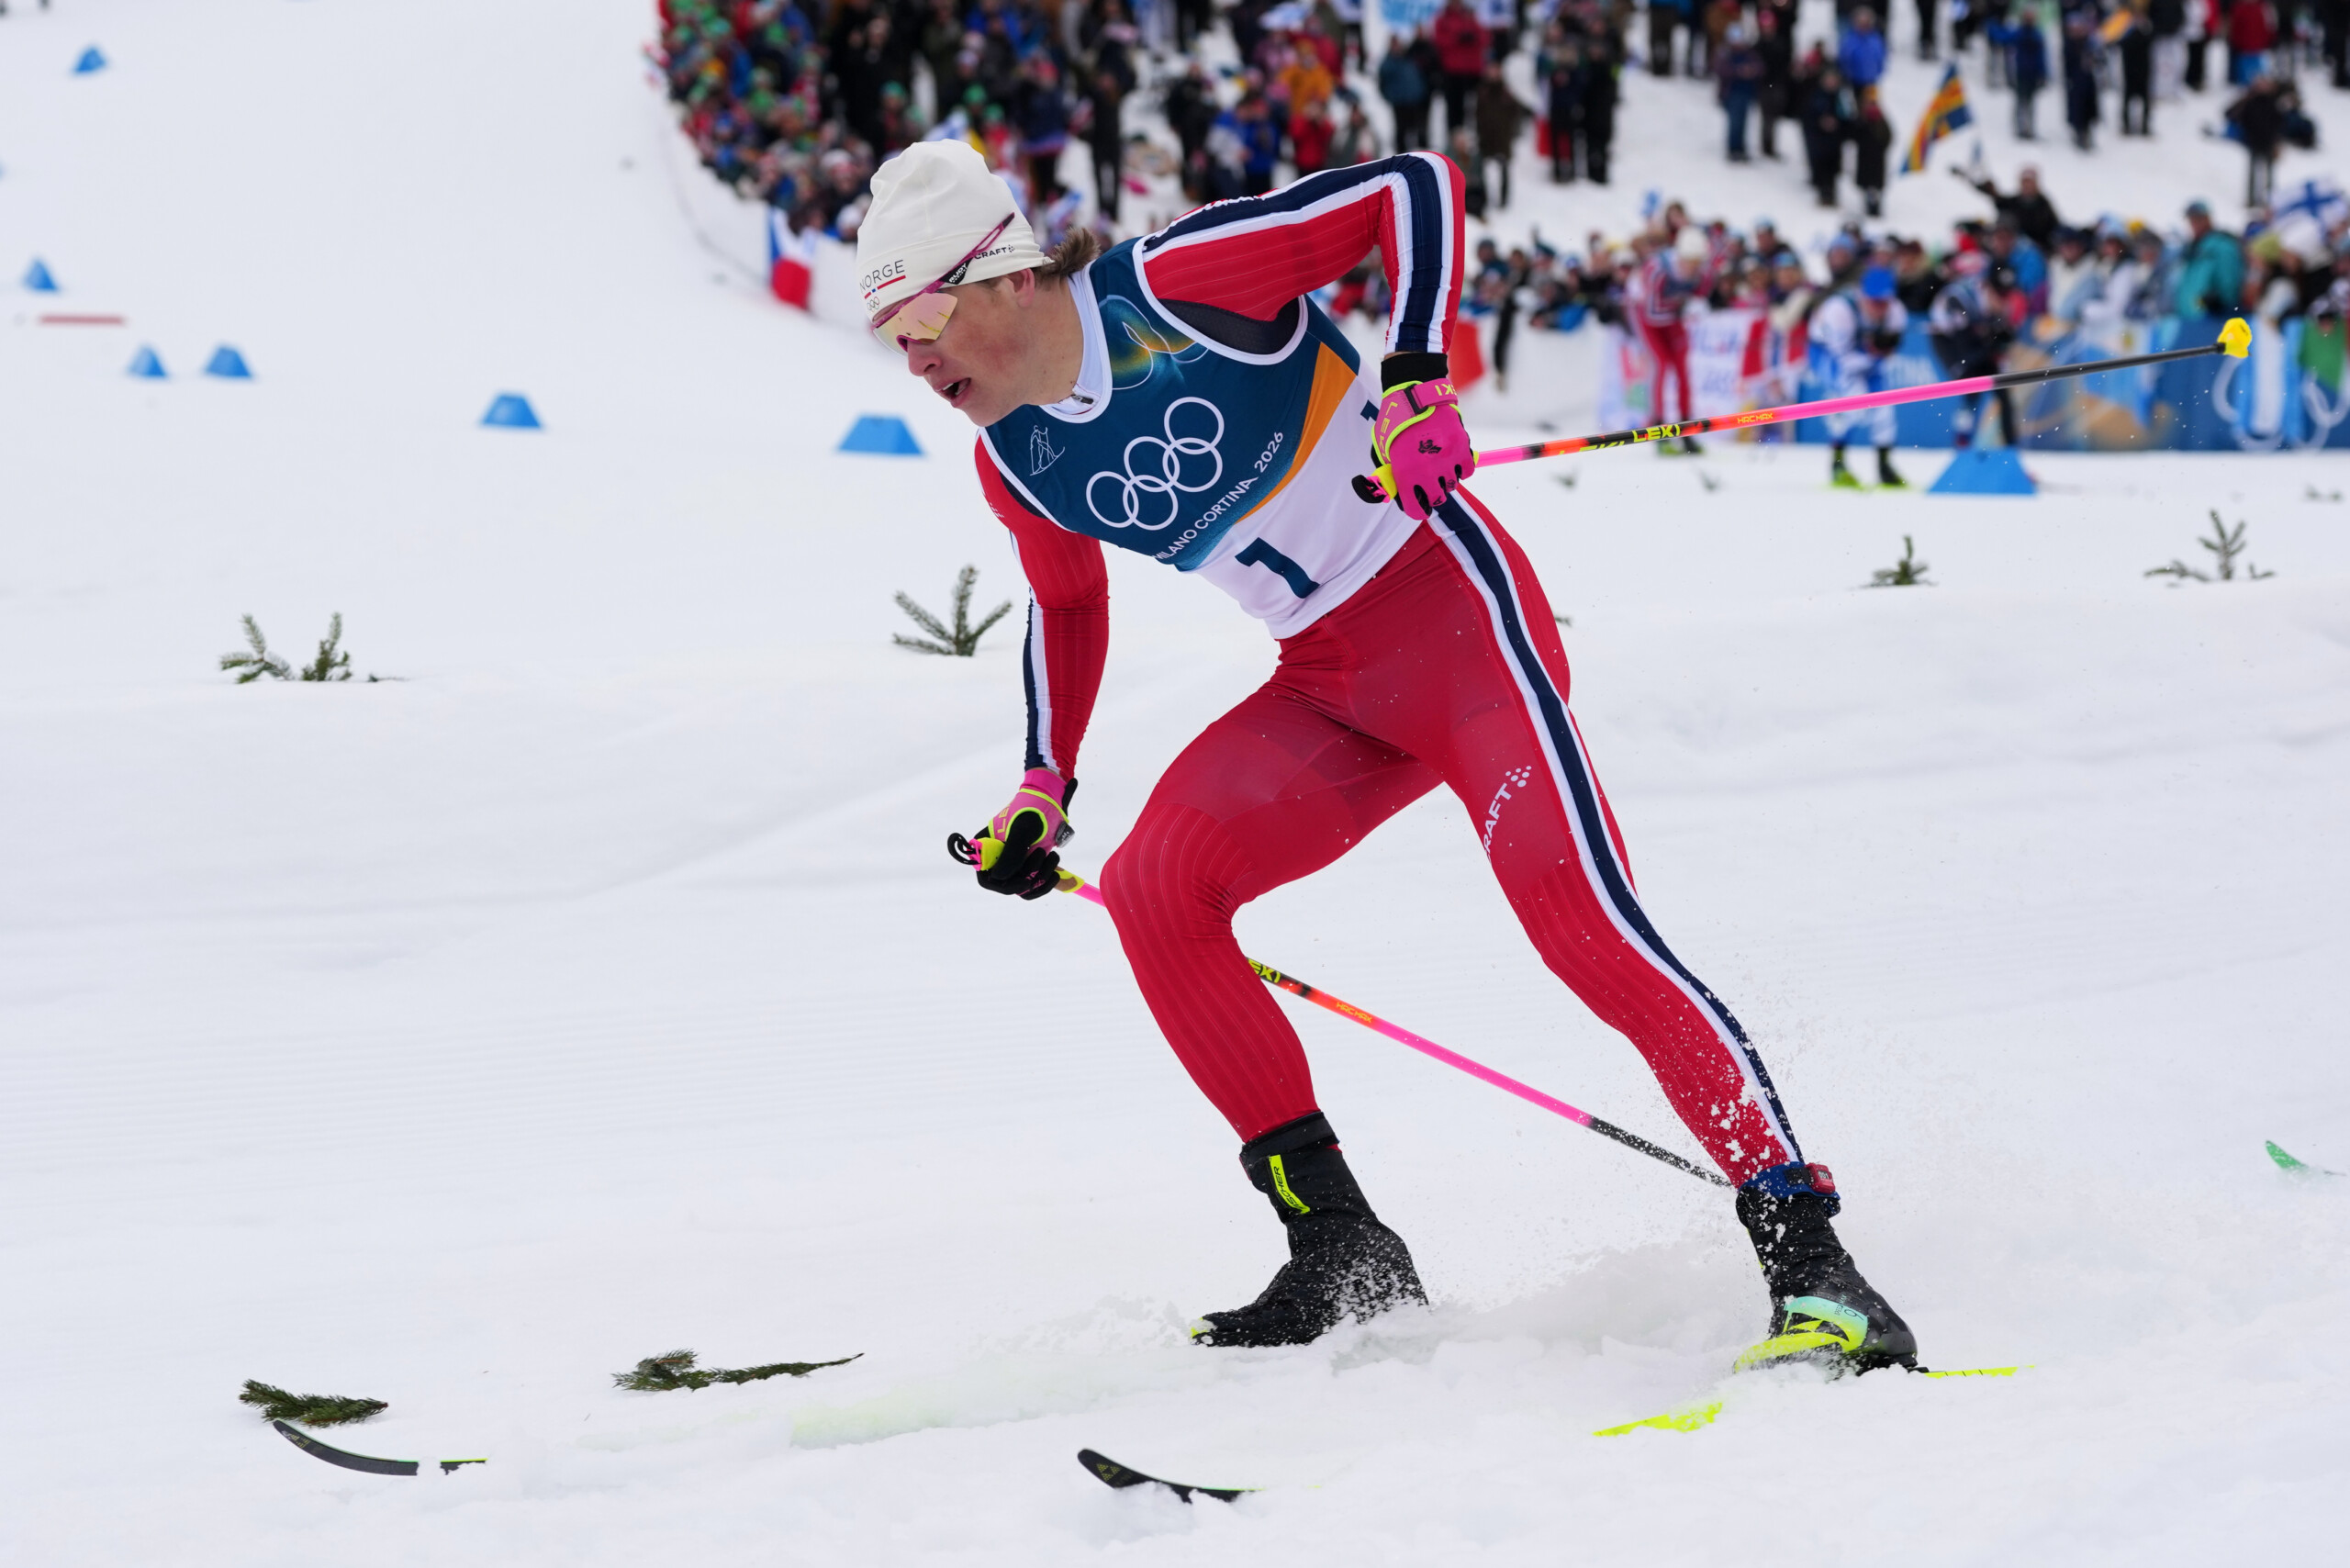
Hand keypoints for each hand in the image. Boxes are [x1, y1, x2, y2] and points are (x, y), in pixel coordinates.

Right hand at [947, 768, 1074, 899]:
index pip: (987, 878)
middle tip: (1041, 853)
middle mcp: (998, 858)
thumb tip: (999, 878)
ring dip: (1040, 878)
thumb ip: (1011, 853)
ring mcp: (1014, 862)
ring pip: (1023, 887)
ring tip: (1052, 856)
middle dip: (1029, 877)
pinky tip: (1055, 871)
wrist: (1050, 799)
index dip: (1004, 885)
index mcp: (987, 848)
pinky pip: (1034, 884)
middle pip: (1008, 885)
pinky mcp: (1029, 864)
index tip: (1026, 881)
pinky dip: (1046, 882)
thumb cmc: (1032, 808)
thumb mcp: (1022, 829)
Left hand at [1372, 377, 1475, 520]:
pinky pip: (1467, 471)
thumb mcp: (1382, 452)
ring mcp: (1446, 460)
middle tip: (1431, 484)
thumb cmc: (1396, 423)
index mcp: (1405, 475)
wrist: (1415, 396)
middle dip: (1433, 493)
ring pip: (1453, 485)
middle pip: (1438, 499)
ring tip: (1439, 465)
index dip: (1417, 510)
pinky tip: (1452, 460)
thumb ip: (1389, 476)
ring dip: (1447, 479)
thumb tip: (1396, 495)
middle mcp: (1427, 471)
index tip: (1420, 507)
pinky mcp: (1462, 448)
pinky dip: (1462, 468)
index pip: (1415, 510)